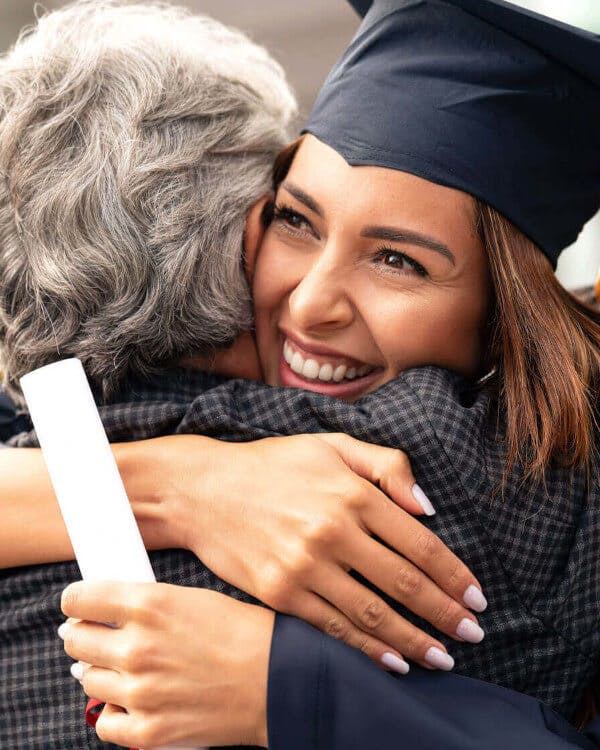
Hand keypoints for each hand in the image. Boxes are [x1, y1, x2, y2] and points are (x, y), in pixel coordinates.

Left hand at [60, 581, 272, 748]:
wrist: (278, 678)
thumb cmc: (243, 632)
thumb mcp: (192, 598)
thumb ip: (147, 603)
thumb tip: (109, 613)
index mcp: (149, 604)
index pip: (80, 599)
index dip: (75, 600)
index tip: (77, 605)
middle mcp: (137, 646)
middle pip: (76, 639)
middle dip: (82, 634)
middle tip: (94, 635)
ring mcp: (140, 691)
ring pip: (87, 679)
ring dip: (99, 671)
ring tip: (121, 667)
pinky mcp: (148, 729)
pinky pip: (105, 722)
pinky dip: (114, 711)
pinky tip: (130, 700)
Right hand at [134, 432, 485, 672]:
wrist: (202, 489)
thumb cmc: (272, 464)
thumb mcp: (332, 447)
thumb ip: (386, 465)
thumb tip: (428, 507)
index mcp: (352, 493)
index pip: (420, 543)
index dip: (454, 574)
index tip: (477, 596)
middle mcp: (332, 530)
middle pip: (405, 583)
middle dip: (446, 613)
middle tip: (474, 632)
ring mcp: (304, 565)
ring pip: (374, 614)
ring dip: (416, 641)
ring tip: (444, 657)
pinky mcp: (280, 593)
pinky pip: (333, 627)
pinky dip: (368, 649)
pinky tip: (394, 661)